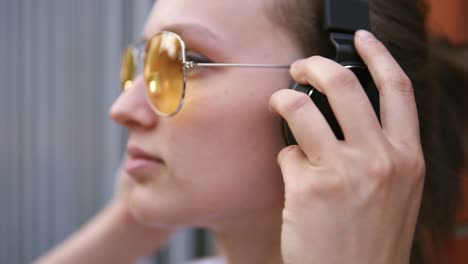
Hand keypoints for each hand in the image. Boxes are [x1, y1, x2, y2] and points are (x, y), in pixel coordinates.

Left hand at [270, 30, 424, 263]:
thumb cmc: (371, 238)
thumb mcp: (396, 191)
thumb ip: (381, 150)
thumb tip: (346, 112)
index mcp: (406, 158)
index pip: (398, 89)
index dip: (378, 55)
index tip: (361, 39)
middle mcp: (379, 160)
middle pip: (343, 83)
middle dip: (314, 65)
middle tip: (299, 67)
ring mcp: (342, 172)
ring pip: (301, 106)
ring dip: (283, 99)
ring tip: (279, 104)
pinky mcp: (307, 188)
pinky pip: (285, 152)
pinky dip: (285, 157)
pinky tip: (293, 176)